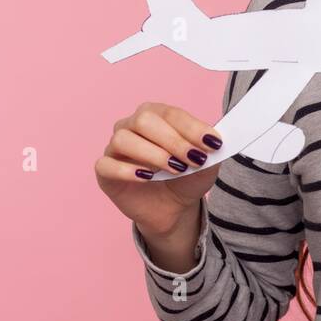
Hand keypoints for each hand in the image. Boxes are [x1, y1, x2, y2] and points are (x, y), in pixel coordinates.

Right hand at [94, 101, 224, 237]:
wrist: (173, 207)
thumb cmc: (187, 177)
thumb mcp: (206, 165)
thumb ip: (210, 150)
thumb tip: (215, 140)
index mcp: (157, 115)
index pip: (171, 113)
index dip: (191, 127)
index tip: (211, 144)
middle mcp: (132, 125)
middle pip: (144, 120)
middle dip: (173, 140)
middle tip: (193, 159)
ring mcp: (115, 147)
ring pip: (123, 139)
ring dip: (153, 154)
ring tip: (175, 169)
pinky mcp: (104, 171)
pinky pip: (106, 164)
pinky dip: (126, 170)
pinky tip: (146, 177)